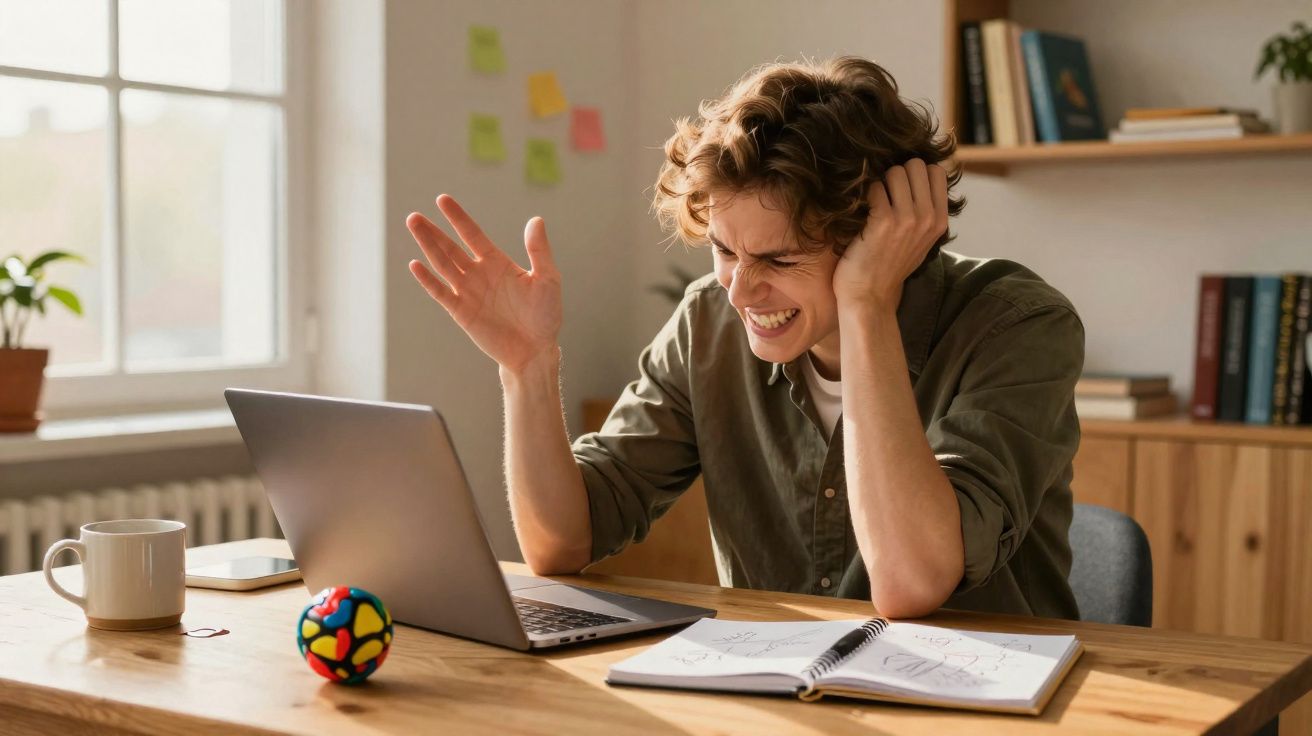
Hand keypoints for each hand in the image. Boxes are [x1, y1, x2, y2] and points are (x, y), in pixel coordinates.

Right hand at [406, 194, 562, 373]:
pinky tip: (415, 264)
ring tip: (412, 228)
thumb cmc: (545, 315)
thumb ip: (539, 250)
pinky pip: (441, 293)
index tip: (442, 199)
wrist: (535, 350)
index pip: (472, 234)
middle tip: (414, 216)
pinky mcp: (461, 312)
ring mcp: (468, 292)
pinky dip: (428, 279)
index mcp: (497, 262)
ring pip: (442, 265)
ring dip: (427, 247)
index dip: (458, 218)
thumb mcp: (547, 279)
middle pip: (450, 248)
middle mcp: (479, 274)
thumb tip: (536, 219)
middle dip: (432, 232)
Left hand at [832, 159, 947, 311]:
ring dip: (880, 183)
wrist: (868, 296)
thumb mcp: (920, 240)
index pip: (936, 171)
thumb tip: (923, 175)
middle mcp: (928, 218)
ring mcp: (907, 219)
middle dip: (897, 173)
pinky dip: (865, 195)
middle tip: (885, 196)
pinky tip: (862, 214)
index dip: (916, 173)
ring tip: (874, 205)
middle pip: (916, 165)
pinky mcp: (883, 221)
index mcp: (940, 221)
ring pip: (895, 171)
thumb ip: (926, 211)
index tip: (902, 189)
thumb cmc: (889, 265)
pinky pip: (874, 187)